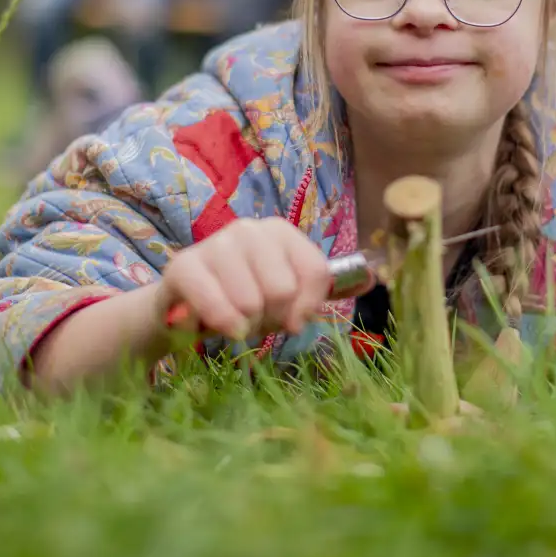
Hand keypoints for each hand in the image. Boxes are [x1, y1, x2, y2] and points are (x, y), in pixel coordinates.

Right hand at [155, 218, 332, 340]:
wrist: (183, 306)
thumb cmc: (241, 297)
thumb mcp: (285, 291)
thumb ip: (321, 287)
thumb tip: (371, 279)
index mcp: (279, 231)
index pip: (316, 271)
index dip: (307, 306)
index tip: (292, 318)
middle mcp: (249, 229)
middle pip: (284, 289)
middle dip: (271, 317)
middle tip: (254, 316)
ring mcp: (215, 244)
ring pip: (252, 302)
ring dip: (245, 325)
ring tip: (233, 317)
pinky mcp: (184, 267)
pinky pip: (219, 308)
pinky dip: (225, 326)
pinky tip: (218, 327)